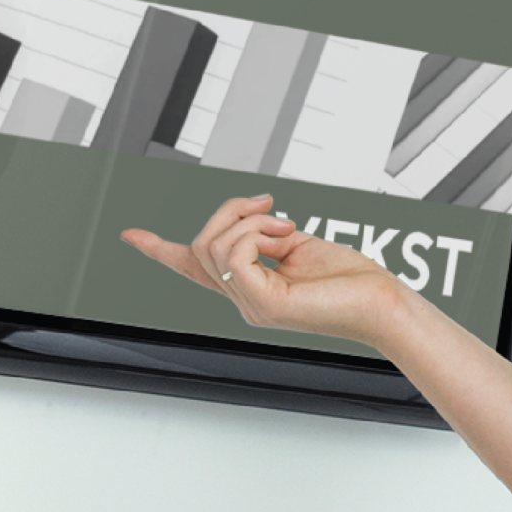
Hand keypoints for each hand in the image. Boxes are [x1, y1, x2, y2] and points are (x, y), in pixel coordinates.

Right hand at [121, 194, 409, 346]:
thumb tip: (251, 217)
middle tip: (271, 206)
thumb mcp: (297, 244)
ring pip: (214, 245)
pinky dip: (255, 233)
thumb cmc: (350, 279)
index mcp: (249, 285)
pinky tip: (284, 237)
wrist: (381, 303)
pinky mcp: (264, 304)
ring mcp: (251, 304)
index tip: (130, 235)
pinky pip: (233, 255)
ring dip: (250, 220)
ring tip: (286, 226)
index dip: (158, 250)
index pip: (193, 268)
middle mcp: (243, 299)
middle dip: (230, 211)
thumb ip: (265, 235)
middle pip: (200, 244)